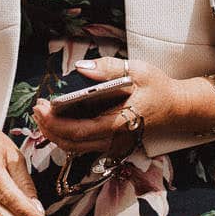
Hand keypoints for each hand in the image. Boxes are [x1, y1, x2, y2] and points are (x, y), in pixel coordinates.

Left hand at [35, 58, 190, 154]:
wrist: (177, 108)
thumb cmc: (158, 88)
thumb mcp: (138, 71)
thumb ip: (109, 68)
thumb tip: (81, 68)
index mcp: (120, 123)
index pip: (81, 131)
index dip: (56, 123)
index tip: (42, 107)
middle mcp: (114, 138)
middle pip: (72, 143)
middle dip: (49, 128)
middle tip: (37, 108)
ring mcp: (112, 144)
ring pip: (75, 147)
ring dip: (55, 133)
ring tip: (42, 114)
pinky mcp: (111, 143)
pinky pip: (83, 145)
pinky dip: (66, 135)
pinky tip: (57, 120)